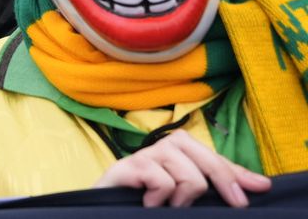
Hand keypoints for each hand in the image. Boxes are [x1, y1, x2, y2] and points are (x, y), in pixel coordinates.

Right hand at [96, 129, 270, 206]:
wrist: (104, 213)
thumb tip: (259, 185)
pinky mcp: (125, 168)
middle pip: (202, 154)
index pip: (212, 157)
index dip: (236, 172)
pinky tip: (151, 205)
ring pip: (185, 168)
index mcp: (177, 155)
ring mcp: (142, 157)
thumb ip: (215, 188)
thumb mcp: (186, 199)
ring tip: (172, 208)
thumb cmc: (147, 206)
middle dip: (222, 178)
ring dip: (185, 195)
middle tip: (234, 205)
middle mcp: (160, 150)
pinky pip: (161, 179)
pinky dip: (162, 197)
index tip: (259, 190)